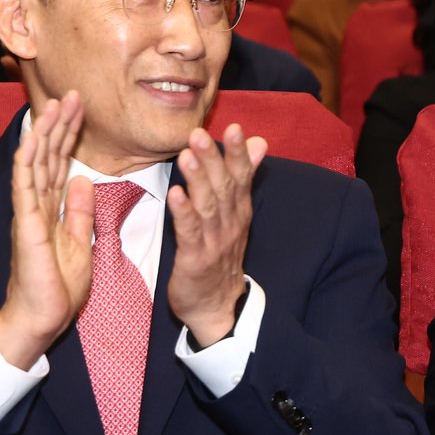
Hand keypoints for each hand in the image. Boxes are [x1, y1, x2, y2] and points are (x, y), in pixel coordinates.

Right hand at [0, 92, 93, 368]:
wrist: (40, 319)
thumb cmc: (57, 288)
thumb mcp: (80, 242)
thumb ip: (79, 211)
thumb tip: (84, 180)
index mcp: (52, 209)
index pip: (61, 163)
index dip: (70, 135)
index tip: (81, 108)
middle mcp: (37, 205)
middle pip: (48, 156)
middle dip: (59, 124)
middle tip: (71, 93)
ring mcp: (29, 214)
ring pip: (35, 164)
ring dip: (44, 134)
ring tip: (54, 105)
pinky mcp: (26, 228)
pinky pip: (24, 190)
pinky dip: (26, 163)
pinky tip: (30, 141)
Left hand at [165, 122, 267, 347]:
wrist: (217, 307)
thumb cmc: (221, 256)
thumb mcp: (237, 214)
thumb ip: (243, 177)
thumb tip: (259, 142)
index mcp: (239, 211)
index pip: (241, 177)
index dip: (238, 153)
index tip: (235, 128)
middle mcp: (230, 223)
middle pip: (224, 187)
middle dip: (213, 160)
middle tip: (200, 133)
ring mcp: (214, 242)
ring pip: (207, 206)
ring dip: (197, 180)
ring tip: (187, 155)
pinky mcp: (196, 259)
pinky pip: (190, 233)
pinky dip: (184, 213)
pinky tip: (175, 194)